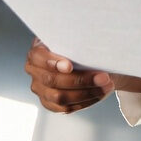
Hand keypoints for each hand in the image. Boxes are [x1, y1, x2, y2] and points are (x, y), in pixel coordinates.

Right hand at [24, 37, 140, 114]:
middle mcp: (34, 71)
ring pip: (60, 97)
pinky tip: (99, 93)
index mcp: (37, 51)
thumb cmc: (80, 43)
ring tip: (106, 85)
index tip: (70, 65)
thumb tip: (90, 32)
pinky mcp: (50, 103)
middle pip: (52, 80)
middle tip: (103, 76)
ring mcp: (41, 89)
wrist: (86, 58)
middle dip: (80, 80)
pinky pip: (65, 108)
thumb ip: (76, 36)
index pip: (38, 57)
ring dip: (86, 92)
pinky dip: (85, 102)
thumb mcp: (77, 35)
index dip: (53, 62)